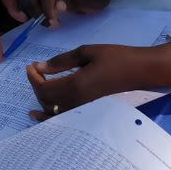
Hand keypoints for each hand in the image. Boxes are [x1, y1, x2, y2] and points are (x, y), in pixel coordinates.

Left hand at [25, 43, 170, 120]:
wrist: (140, 71)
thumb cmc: (116, 57)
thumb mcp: (87, 52)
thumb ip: (61, 61)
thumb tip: (39, 66)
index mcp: (76, 85)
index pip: (44, 88)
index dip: (33, 78)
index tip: (30, 66)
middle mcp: (77, 102)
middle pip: (46, 100)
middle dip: (37, 85)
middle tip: (36, 71)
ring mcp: (83, 109)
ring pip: (53, 110)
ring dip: (42, 98)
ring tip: (38, 85)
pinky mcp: (89, 111)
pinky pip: (64, 117)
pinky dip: (50, 116)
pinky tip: (39, 113)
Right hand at [32, 0, 120, 27]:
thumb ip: (76, 2)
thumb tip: (58, 6)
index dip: (48, 10)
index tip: (54, 23)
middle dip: (40, 13)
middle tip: (52, 25)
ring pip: (37, 3)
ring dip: (40, 15)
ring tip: (51, 25)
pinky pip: (41, 6)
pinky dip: (41, 14)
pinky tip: (48, 21)